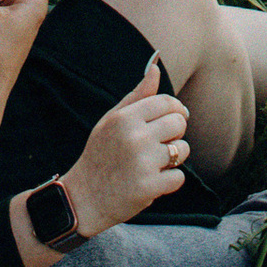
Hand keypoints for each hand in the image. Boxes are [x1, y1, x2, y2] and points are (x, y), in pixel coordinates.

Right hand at [66, 62, 195, 235]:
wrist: (83, 199)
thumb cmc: (100, 155)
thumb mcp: (111, 121)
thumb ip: (136, 96)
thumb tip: (156, 67)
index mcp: (124, 118)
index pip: (167, 102)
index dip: (176, 110)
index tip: (173, 119)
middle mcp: (135, 137)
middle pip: (179, 124)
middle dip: (174, 134)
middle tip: (158, 145)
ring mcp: (143, 163)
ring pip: (182, 150)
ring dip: (173, 158)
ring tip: (153, 164)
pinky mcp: (149, 187)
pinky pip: (179, 177)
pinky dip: (169, 181)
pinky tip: (151, 182)